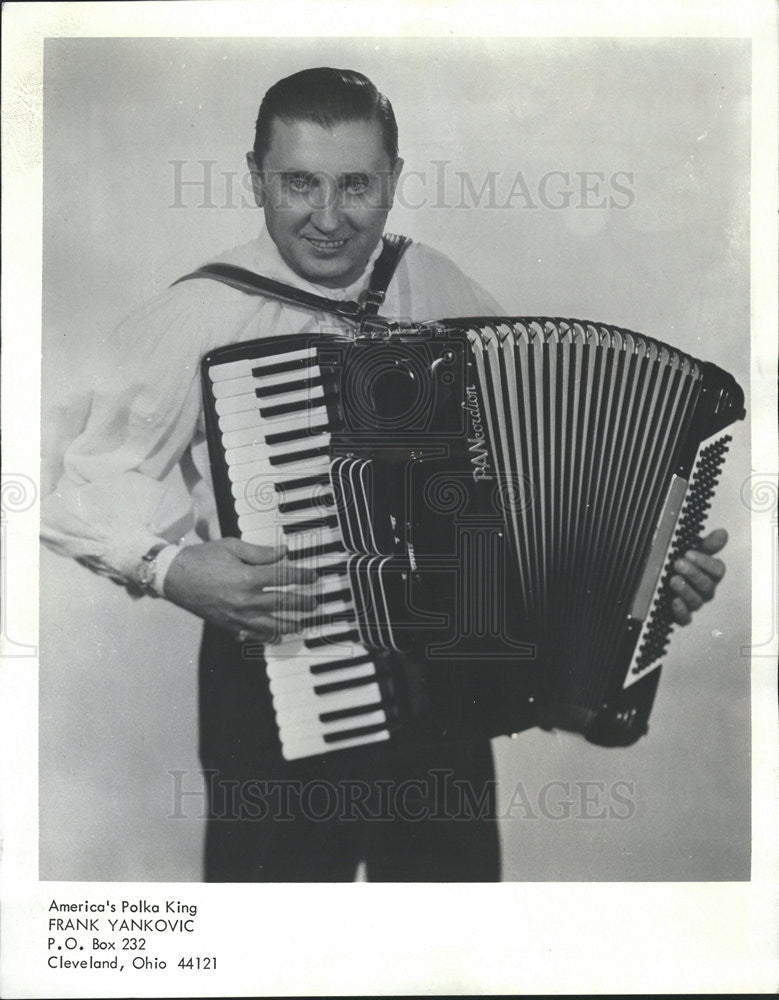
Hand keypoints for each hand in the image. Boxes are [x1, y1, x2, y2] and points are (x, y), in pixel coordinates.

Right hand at [163, 538, 317, 641]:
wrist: (173, 576)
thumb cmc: (201, 558)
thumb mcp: (232, 547)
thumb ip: (260, 552)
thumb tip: (284, 553)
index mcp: (247, 577)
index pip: (283, 577)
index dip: (301, 576)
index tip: (312, 576)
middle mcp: (245, 599)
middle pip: (282, 603)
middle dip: (302, 603)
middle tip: (314, 603)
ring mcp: (236, 615)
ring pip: (269, 625)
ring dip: (288, 625)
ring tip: (301, 625)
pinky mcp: (226, 624)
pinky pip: (250, 635)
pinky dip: (264, 637)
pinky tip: (275, 637)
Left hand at [669, 528, 727, 625]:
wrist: (658, 579)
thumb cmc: (679, 564)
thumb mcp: (691, 550)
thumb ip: (707, 544)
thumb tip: (722, 533)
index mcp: (709, 574)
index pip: (717, 570)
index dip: (705, 562)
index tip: (689, 553)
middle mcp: (704, 590)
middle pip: (707, 585)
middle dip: (693, 574)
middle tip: (678, 564)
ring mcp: (693, 602)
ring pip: (696, 601)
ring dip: (686, 590)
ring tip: (674, 580)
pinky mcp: (681, 615)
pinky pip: (685, 618)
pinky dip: (681, 611)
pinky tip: (674, 601)